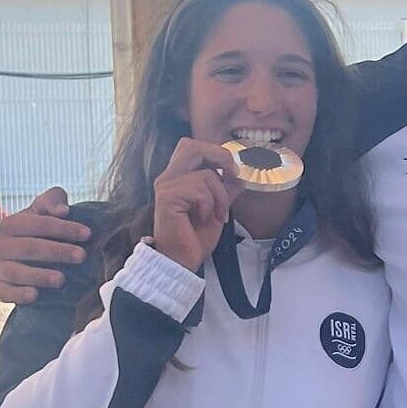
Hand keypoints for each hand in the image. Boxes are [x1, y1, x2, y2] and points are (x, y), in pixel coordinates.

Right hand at [0, 186, 90, 303]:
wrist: (23, 258)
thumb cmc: (38, 230)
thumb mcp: (44, 210)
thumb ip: (53, 201)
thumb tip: (63, 211)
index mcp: (10, 224)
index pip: (39, 224)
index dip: (64, 228)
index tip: (87, 234)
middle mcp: (0, 245)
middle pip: (29, 248)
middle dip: (57, 251)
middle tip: (82, 256)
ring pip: (15, 272)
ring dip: (38, 275)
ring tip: (61, 279)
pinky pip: (5, 292)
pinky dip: (18, 294)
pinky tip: (35, 295)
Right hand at [149, 139, 245, 270]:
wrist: (182, 260)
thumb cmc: (195, 236)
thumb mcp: (217, 205)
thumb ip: (225, 187)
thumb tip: (241, 173)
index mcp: (176, 176)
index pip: (192, 146)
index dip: (215, 152)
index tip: (233, 171)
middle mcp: (167, 178)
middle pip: (192, 146)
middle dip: (219, 158)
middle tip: (233, 176)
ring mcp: (165, 187)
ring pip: (205, 174)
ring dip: (220, 195)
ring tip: (218, 214)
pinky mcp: (167, 198)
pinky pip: (200, 189)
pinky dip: (210, 204)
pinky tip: (204, 218)